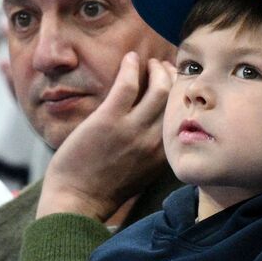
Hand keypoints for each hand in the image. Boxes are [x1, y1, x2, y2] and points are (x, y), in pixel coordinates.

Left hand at [36, 52, 172, 221]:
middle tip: (164, 68)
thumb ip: (155, 151)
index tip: (176, 85)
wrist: (77, 202)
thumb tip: (158, 127)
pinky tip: (130, 58)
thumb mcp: (143, 173)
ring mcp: (133, 129)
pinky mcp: (109, 120)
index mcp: (165, 155)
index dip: (183, 95)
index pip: (184, 117)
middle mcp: (155, 141)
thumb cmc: (105, 189)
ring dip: (157, 69)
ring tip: (149, 63)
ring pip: (159, 87)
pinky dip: (131, 67)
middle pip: (177, 99)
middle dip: (174, 78)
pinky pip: (128, 84)